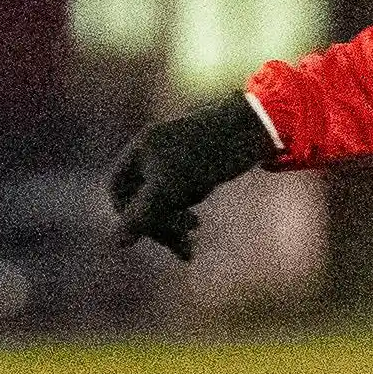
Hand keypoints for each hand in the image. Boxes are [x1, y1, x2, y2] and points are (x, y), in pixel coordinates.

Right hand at [106, 94, 277, 259]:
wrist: (257, 127)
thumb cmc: (211, 154)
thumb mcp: (171, 188)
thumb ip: (142, 214)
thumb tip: (115, 243)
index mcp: (141, 148)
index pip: (118, 191)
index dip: (128, 216)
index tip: (147, 235)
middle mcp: (153, 151)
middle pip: (141, 198)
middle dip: (158, 224)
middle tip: (183, 246)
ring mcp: (174, 157)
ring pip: (163, 199)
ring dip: (173, 222)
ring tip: (195, 234)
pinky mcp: (195, 164)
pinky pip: (180, 195)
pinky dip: (185, 211)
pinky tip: (198, 225)